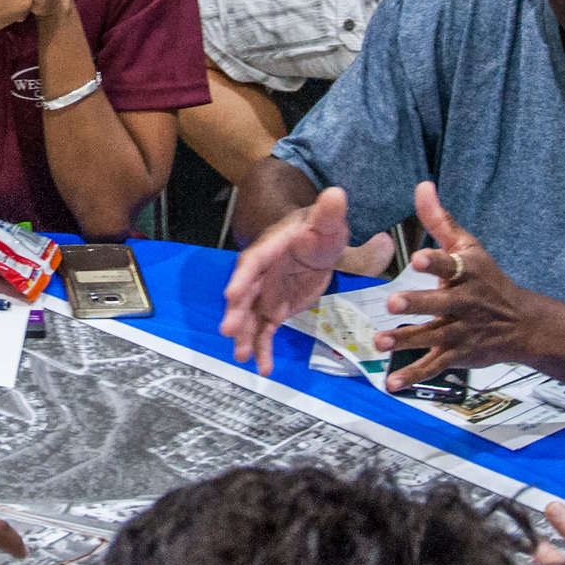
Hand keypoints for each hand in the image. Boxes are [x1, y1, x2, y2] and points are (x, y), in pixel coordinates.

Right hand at [220, 187, 388, 374]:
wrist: (317, 244)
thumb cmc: (319, 231)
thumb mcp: (328, 222)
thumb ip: (330, 212)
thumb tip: (336, 195)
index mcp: (271, 248)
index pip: (254, 261)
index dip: (243, 277)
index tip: (233, 292)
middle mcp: (261, 273)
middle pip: (244, 293)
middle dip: (236, 311)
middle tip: (229, 330)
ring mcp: (265, 294)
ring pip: (250, 316)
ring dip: (244, 335)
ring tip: (241, 356)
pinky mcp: (273, 310)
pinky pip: (265, 332)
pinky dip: (263, 350)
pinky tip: (263, 369)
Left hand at [372, 180, 542, 387]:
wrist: (523, 323)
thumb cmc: (487, 279)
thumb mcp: (468, 247)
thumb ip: (440, 220)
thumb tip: (422, 186)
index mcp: (466, 273)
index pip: (450, 265)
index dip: (435, 262)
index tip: (416, 258)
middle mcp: (465, 303)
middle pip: (440, 304)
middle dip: (418, 304)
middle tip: (393, 303)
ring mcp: (461, 331)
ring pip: (433, 337)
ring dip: (406, 341)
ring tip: (380, 341)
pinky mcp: (458, 354)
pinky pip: (434, 365)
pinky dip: (413, 376)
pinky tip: (391, 384)